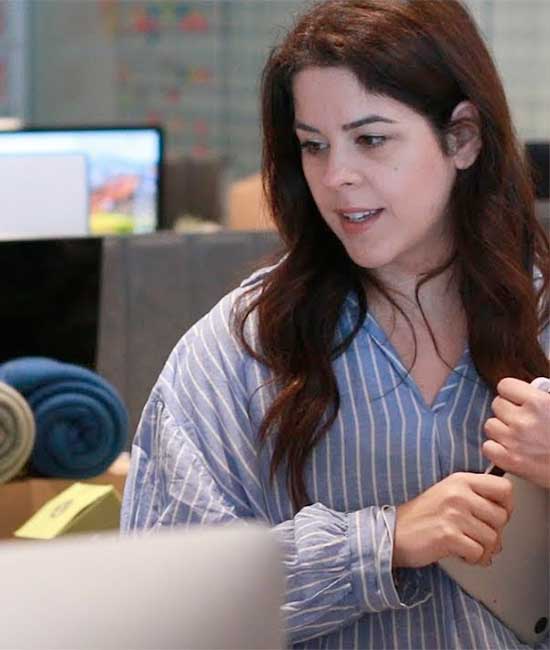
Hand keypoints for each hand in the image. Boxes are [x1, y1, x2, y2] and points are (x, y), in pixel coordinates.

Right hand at [393, 472, 512, 568]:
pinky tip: (459, 553)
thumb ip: (476, 497)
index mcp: (460, 480)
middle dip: (493, 534)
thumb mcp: (449, 494)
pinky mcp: (448, 535)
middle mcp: (458, 493)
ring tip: (466, 546)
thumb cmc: (423, 517)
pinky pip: (479, 553)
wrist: (393, 533)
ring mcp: (453, 514)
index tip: (494, 516)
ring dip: (483, 549)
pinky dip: (472, 559)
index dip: (506, 506)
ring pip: (492, 539)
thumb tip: (505, 515)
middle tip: (477, 537)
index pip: (504, 488)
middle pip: (502, 518)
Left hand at [483, 378, 549, 488]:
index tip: (518, 400)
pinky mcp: (510, 461)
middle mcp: (523, 420)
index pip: (505, 386)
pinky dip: (496, 449)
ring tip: (518, 437)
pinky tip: (511, 450)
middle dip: (507, 411)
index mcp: (538, 402)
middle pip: (496, 404)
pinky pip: (488, 447)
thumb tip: (527, 389)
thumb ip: (541, 395)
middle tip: (522, 421)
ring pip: (490, 425)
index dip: (512, 393)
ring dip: (501, 430)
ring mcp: (514, 441)